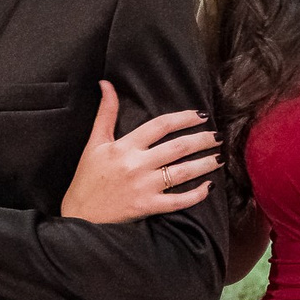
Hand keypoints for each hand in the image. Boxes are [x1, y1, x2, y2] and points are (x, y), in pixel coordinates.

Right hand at [60, 84, 218, 223]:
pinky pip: (177, 201)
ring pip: (182, 172)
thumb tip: (106, 84)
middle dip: (202, 140)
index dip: (184, 117)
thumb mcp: (95, 142)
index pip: (161, 125)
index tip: (201, 115)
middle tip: (218, 136)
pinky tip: (208, 187)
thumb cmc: (87, 178)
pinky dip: (196, 195)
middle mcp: (137, 164)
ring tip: (220, 158)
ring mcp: (144, 187)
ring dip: (205, 164)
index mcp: (125, 146)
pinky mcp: (147, 207)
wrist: (79, 215)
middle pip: (178, 147)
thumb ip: (106, 112)